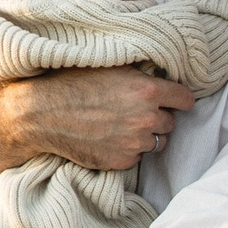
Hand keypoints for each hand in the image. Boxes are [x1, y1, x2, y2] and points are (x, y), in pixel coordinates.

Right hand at [6, 66, 193, 169]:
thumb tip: (158, 74)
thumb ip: (140, 73)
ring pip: (156, 142)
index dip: (179, 98)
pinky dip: (128, 150)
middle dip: (158, 117)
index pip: (185, 99)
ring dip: (145, 136)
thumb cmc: (72, 83)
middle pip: (171, 123)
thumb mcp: (110, 66)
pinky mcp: (121, 162)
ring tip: (122, 126)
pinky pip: (136, 158)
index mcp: (148, 91)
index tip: (173, 100)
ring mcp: (134, 143)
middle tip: (137, 111)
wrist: (42, 114)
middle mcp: (146, 118)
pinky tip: (109, 139)